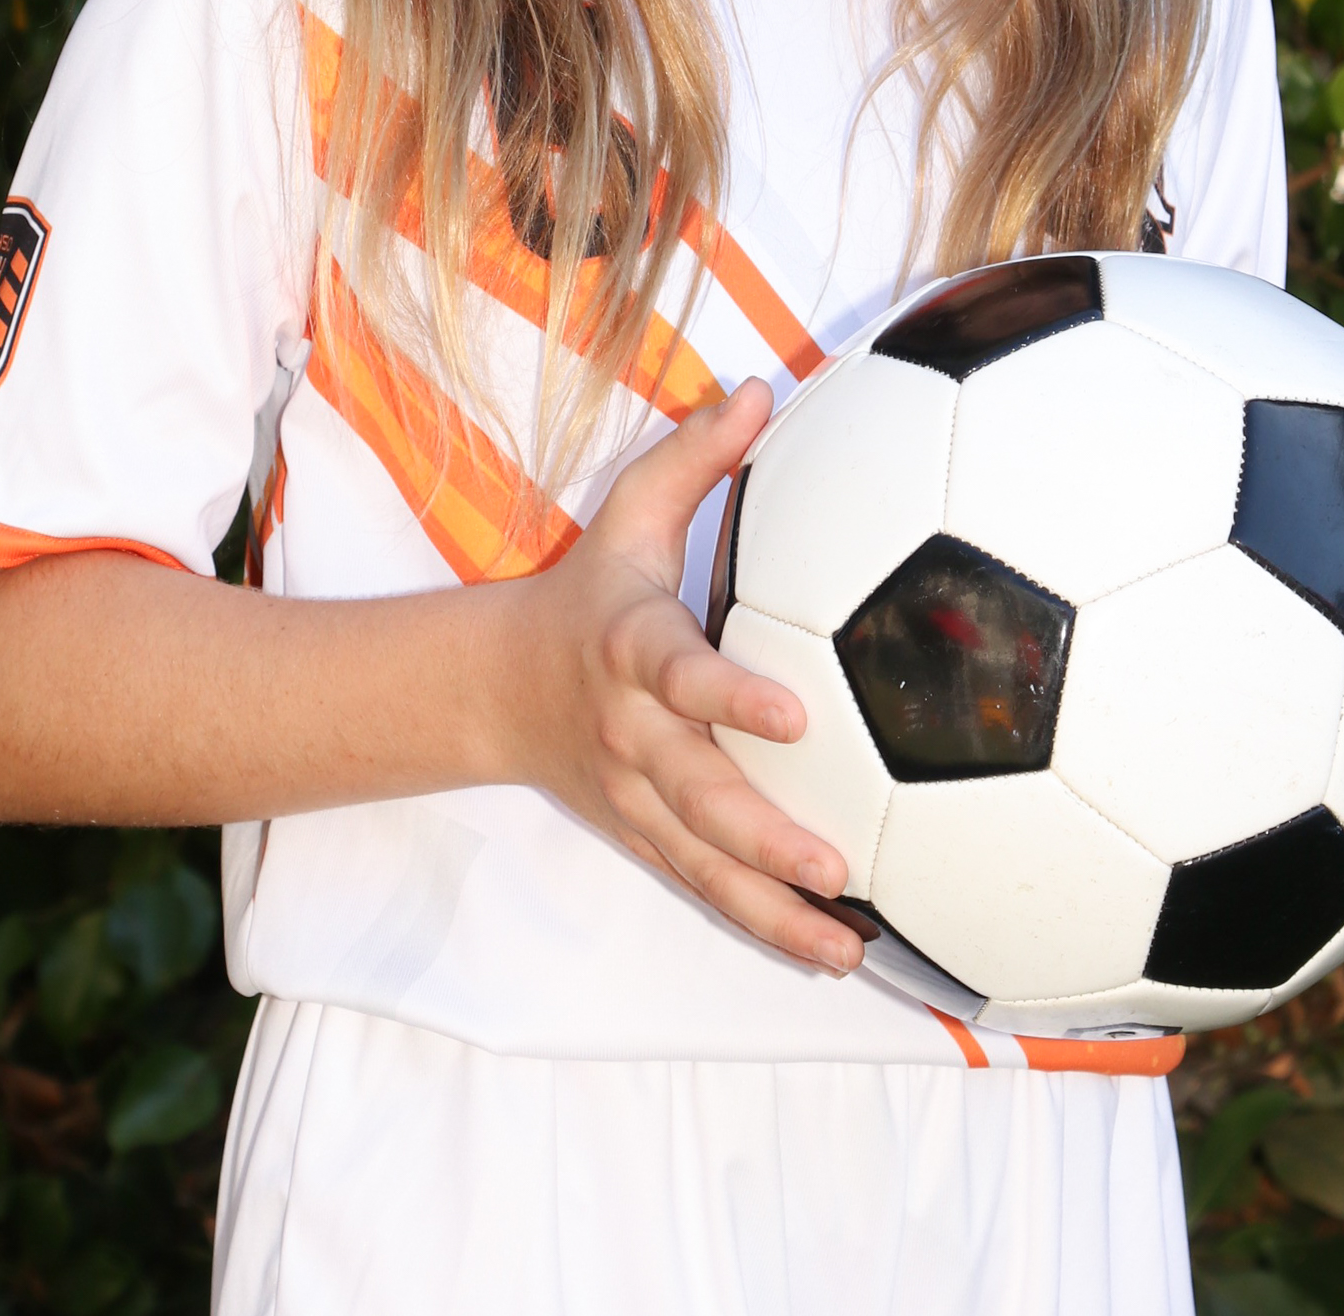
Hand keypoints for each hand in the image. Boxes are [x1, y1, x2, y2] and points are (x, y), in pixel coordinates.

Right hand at [494, 379, 864, 972]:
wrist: (496, 688)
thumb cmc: (590, 591)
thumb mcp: (630, 515)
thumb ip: (697, 455)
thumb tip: (763, 387)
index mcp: (633, 650)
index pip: (683, 675)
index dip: (734, 696)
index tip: (797, 715)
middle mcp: (632, 735)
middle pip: (697, 797)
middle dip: (766, 837)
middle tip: (838, 863)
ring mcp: (635, 798)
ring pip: (705, 865)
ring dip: (775, 910)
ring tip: (847, 945)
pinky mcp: (644, 838)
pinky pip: (705, 890)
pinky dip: (764, 926)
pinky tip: (831, 955)